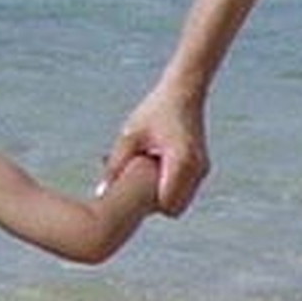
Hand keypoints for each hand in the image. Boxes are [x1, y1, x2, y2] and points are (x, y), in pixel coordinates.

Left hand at [105, 81, 209, 216]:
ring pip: (180, 202)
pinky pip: (184, 191)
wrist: (184, 91)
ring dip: (161, 196)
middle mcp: (196, 169)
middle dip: (154, 205)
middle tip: (134, 185)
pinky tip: (154, 168)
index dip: (147, 206)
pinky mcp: (200, 167)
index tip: (130, 193)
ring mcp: (201, 169)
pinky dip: (169, 187)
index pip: (165, 205)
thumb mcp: (130, 136)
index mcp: (181, 162)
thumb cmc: (156, 110)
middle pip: (173, 209)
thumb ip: (116, 165)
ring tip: (144, 173)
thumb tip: (100, 193)